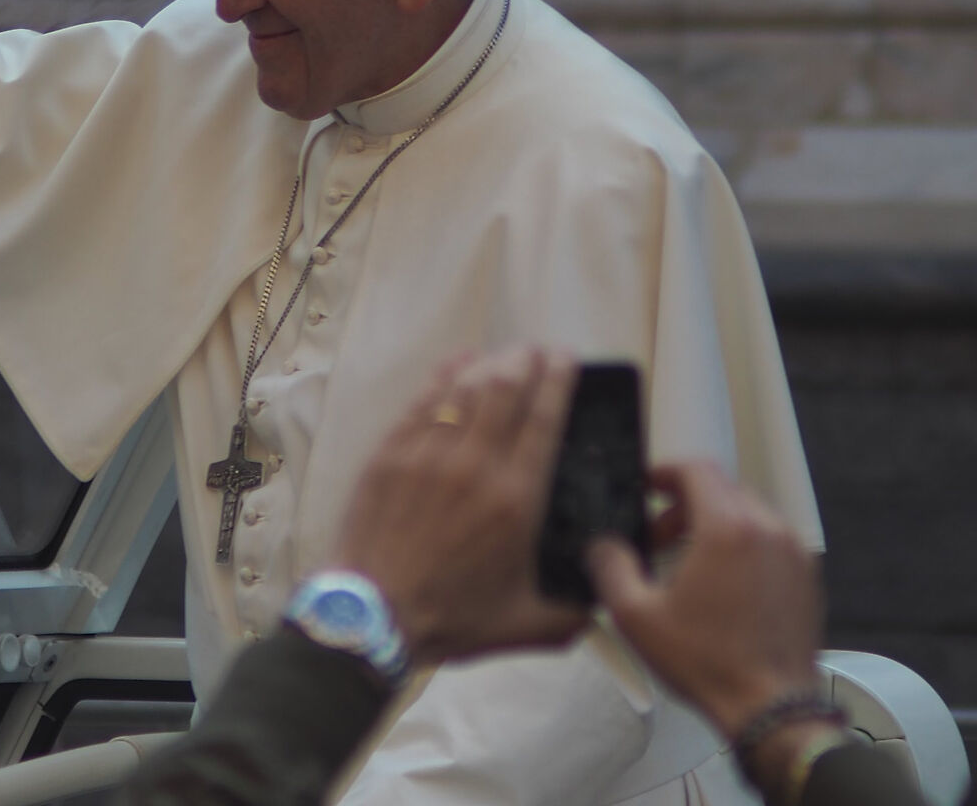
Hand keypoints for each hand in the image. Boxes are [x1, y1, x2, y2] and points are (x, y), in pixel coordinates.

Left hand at [330, 347, 590, 666]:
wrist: (374, 614)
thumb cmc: (452, 619)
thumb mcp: (527, 625)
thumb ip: (573, 610)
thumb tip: (603, 594)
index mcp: (517, 499)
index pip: (544, 419)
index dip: (559, 380)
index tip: (568, 360)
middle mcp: (476, 464)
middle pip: (507, 388)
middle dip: (528, 360)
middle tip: (539, 352)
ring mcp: (429, 452)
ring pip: (466, 386)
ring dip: (491, 362)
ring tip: (507, 355)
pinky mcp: (392, 451)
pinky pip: (424, 398)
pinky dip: (446, 373)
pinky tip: (459, 361)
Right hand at [588, 460, 820, 744]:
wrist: (770, 708)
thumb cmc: (706, 662)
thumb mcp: (636, 616)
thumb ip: (611, 566)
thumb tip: (604, 544)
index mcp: (727, 528)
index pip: (697, 469)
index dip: (666, 473)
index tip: (647, 489)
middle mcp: (768, 529)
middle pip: (723, 489)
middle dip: (687, 504)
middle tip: (661, 536)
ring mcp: (794, 553)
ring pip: (750, 513)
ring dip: (717, 524)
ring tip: (692, 563)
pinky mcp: (808, 578)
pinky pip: (772, 541)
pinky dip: (746, 546)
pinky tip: (725, 585)